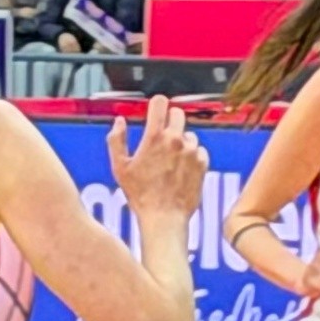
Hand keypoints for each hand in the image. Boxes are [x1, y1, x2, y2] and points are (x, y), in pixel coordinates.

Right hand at [107, 95, 208, 225]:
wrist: (164, 218)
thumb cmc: (140, 196)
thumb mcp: (119, 167)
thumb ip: (116, 140)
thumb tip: (119, 121)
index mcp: (154, 137)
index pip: (160, 102)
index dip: (157, 103)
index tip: (155, 108)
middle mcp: (175, 140)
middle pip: (178, 113)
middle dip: (170, 119)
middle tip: (162, 134)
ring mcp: (191, 151)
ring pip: (189, 134)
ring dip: (181, 141)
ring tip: (170, 160)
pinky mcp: (203, 163)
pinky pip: (199, 150)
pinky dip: (192, 155)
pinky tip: (181, 169)